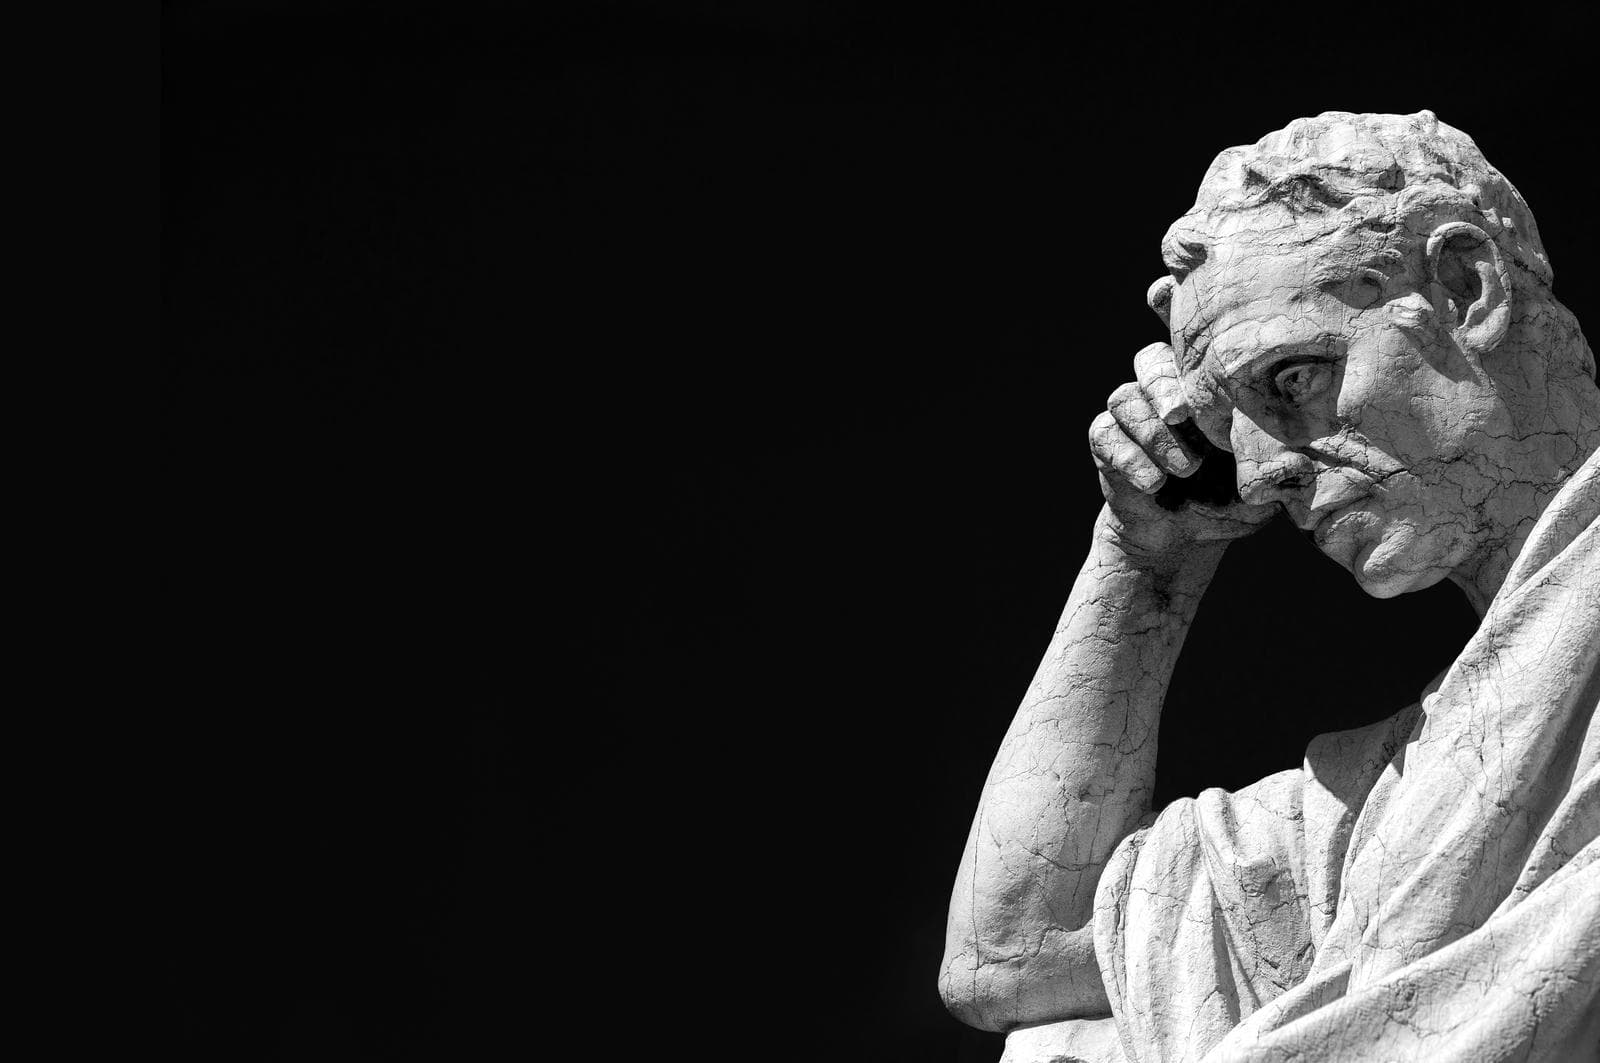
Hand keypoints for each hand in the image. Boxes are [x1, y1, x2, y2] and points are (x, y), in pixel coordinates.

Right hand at [1089, 342, 1275, 559]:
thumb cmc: (1231, 500)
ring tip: (1185, 470)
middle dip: (1164, 386)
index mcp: (1203, 391)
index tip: (1213, 382)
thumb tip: (1297, 443)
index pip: (1193, 349)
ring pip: (1124, 398)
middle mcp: (1163, 395)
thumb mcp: (1262, 479)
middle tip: (1180, 416)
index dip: (1195, 352)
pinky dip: (1129, 458)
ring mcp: (1131, 416)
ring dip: (1154, 434)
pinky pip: (1104, 433)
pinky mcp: (1106, 443)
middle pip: (1149, 360)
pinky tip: (1153, 484)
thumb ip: (1274, 456)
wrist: (1183, 539)